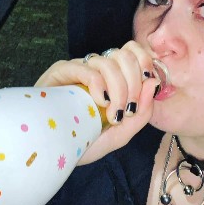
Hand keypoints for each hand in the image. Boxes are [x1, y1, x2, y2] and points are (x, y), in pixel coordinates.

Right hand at [34, 41, 159, 163]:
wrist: (50, 152)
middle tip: (128, 110)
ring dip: (119, 89)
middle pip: (126, 55)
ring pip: (109, 61)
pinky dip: (99, 85)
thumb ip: (142, 112)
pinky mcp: (61, 71)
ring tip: (113, 114)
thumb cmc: (83, 142)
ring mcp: (79, 68)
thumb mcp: (120, 133)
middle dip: (134, 84)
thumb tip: (153, 82)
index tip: (146, 91)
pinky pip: (87, 68)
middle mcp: (96, 68)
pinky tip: (99, 102)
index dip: (145, 65)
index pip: (134, 52)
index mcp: (111, 76)